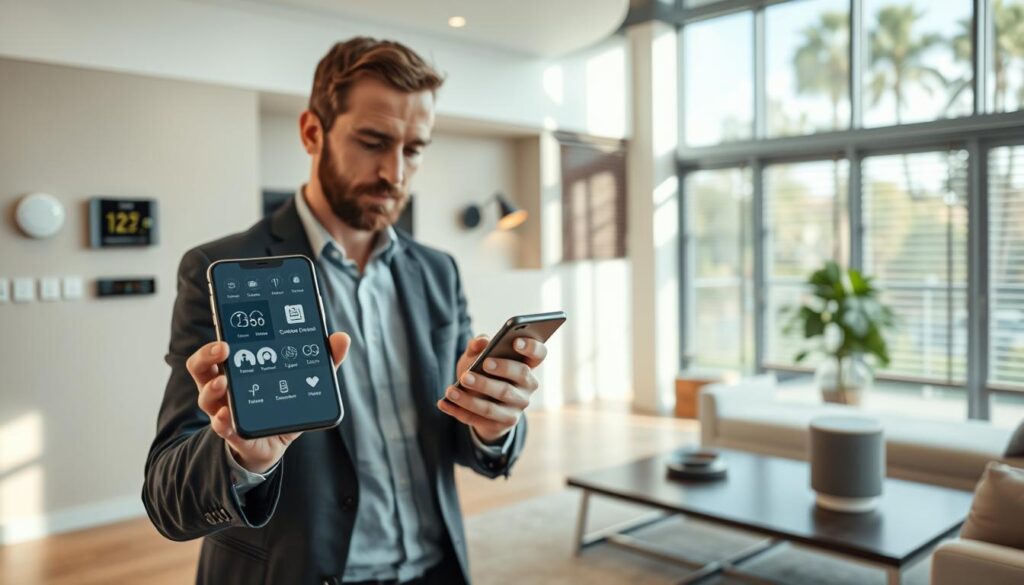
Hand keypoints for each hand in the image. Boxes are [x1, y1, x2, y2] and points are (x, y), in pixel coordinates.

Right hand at [187, 332, 350, 473]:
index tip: (225, 315)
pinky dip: (223, 422)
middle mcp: (223, 386)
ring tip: (223, 383)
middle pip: (202, 365)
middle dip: (208, 353)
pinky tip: (227, 417)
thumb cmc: (281, 403)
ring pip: (205, 396)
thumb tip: (341, 339)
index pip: (220, 344)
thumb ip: (322, 361)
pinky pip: (222, 427)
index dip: (220, 329)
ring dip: (212, 388)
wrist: (273, 442)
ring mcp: (223, 409)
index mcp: (237, 367)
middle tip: (224, 347)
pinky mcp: (233, 432)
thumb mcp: (303, 381)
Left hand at [437, 335, 547, 442]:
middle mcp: (528, 387)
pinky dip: (458, 411)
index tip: (516, 341)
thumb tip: (481, 342)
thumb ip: (478, 345)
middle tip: (478, 367)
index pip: (539, 354)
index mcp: (527, 364)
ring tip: (450, 390)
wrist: (481, 402)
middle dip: (499, 370)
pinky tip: (443, 403)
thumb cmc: (482, 371)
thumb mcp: (478, 356)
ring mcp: (517, 408)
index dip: (531, 347)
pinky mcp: (502, 425)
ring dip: (470, 399)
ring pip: (494, 404)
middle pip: (519, 376)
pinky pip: (478, 420)